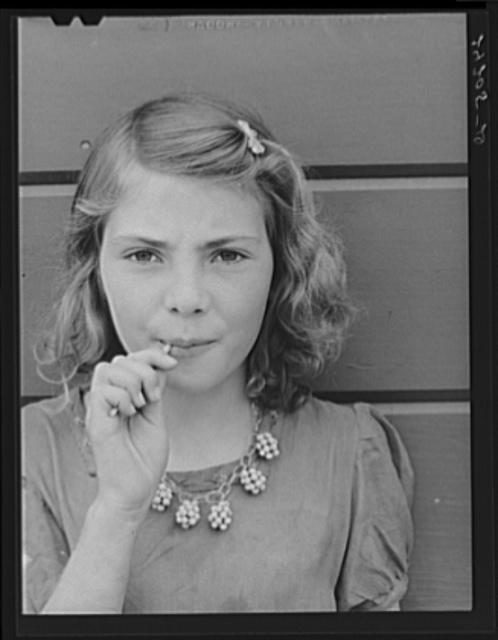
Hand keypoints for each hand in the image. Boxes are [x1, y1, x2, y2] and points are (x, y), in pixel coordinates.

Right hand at [85, 344, 177, 518]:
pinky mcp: (95, 420)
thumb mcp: (156, 417)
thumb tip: (160, 366)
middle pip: (120, 359)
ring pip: (110, 369)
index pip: (131, 360)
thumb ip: (155, 391)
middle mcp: (109, 399)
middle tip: (152, 398)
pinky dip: (122, 398)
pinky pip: (104, 391)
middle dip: (145, 370)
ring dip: (133, 384)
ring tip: (140, 407)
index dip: (152, 355)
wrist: (135, 490)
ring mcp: (100, 409)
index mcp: (124, 396)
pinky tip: (129, 414)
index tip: (172, 363)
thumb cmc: (144, 459)